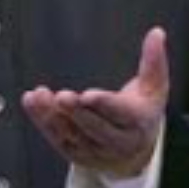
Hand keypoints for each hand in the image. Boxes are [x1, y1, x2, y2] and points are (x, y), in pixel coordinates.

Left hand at [22, 27, 169, 177]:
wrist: (135, 151)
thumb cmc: (142, 111)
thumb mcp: (154, 87)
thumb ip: (154, 60)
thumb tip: (156, 33)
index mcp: (138, 122)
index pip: (121, 114)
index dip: (104, 105)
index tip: (89, 95)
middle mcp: (117, 141)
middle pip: (95, 128)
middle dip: (76, 112)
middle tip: (61, 97)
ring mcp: (95, 151)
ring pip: (72, 136)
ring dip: (52, 116)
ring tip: (39, 96)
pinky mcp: (76, 155)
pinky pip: (57, 139)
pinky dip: (42, 121)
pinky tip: (32, 103)